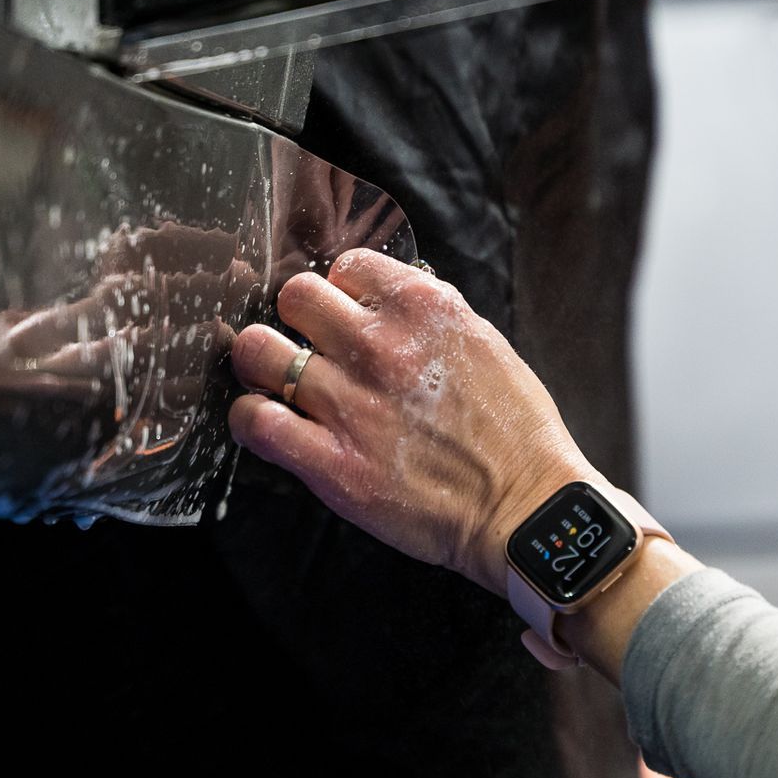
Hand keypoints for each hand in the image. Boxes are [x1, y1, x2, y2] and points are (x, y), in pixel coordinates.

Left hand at [228, 248, 596, 594]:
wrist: (529, 511)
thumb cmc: (515, 434)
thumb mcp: (484, 345)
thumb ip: (428, 317)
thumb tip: (383, 296)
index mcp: (425, 310)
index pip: (347, 266)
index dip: (342, 292)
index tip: (345, 316)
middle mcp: (382, 348)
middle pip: (294, 297)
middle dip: (295, 318)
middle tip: (303, 346)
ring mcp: (352, 405)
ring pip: (259, 352)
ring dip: (260, 365)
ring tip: (273, 382)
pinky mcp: (332, 464)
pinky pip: (256, 422)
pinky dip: (248, 418)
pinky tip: (262, 422)